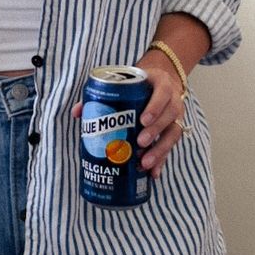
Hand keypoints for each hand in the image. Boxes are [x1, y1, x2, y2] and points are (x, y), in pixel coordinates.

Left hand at [70, 53, 188, 180]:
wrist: (160, 82)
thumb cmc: (139, 84)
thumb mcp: (127, 81)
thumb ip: (103, 93)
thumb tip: (78, 112)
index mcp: (161, 84)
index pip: (162, 93)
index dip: (154, 107)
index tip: (143, 120)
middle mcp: (172, 100)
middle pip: (169, 116)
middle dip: (155, 131)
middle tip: (140, 143)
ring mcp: (176, 117)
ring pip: (173, 134)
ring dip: (160, 150)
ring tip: (144, 163)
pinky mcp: (174, 131)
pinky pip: (171, 147)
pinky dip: (162, 161)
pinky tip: (153, 173)